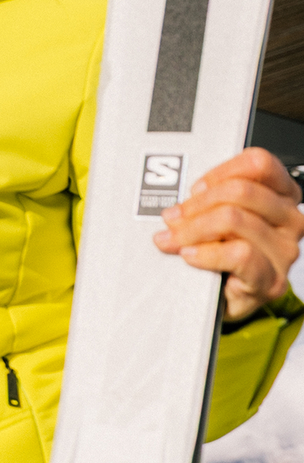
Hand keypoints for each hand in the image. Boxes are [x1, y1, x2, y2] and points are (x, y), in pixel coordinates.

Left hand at [154, 148, 303, 320]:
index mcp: (280, 196)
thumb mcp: (214, 215)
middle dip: (196, 204)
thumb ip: (205, 199)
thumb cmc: (220, 252)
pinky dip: (206, 253)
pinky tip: (190, 255)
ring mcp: (284, 252)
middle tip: (173, 218)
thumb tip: (177, 201)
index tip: (196, 188)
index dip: (220, 171)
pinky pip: (239, 254)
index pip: (259, 164)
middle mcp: (289, 220)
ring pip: (234, 219)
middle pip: (241, 191)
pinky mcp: (272, 280)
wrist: (220, 298)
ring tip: (173, 239)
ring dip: (192, 229)